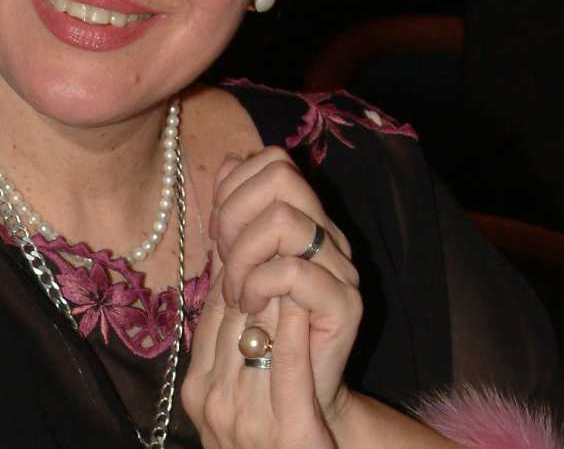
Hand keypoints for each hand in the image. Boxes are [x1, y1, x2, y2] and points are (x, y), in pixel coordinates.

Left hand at [182, 147, 361, 446]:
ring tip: (236, 294)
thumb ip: (233, 221)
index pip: (273, 162)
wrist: (293, 400)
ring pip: (282, 219)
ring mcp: (340, 266)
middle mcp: (328, 234)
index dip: (234, 189)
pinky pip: (293, 270)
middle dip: (234, 215)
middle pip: (281, 176)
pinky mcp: (345, 303)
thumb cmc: (259, 335)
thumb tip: (230, 162)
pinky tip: (249, 309)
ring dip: (242, 257)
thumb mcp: (236, 270)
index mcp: (304, 220)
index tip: (218, 234)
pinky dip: (258, 285)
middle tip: (224, 264)